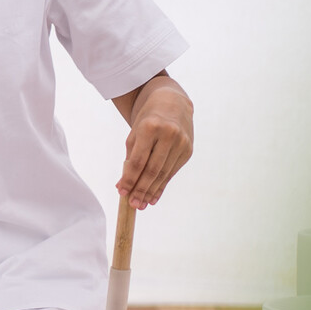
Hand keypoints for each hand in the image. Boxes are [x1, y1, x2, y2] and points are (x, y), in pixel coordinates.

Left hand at [116, 79, 192, 209]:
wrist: (172, 104)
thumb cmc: (148, 120)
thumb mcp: (135, 133)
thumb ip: (129, 158)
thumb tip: (122, 186)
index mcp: (151, 127)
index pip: (139, 160)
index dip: (130, 178)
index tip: (122, 192)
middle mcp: (169, 134)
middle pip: (152, 169)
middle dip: (141, 189)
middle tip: (133, 205)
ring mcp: (181, 142)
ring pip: (163, 173)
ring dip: (151, 192)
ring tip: (141, 204)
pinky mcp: (188, 150)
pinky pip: (172, 172)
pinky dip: (162, 186)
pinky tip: (153, 197)